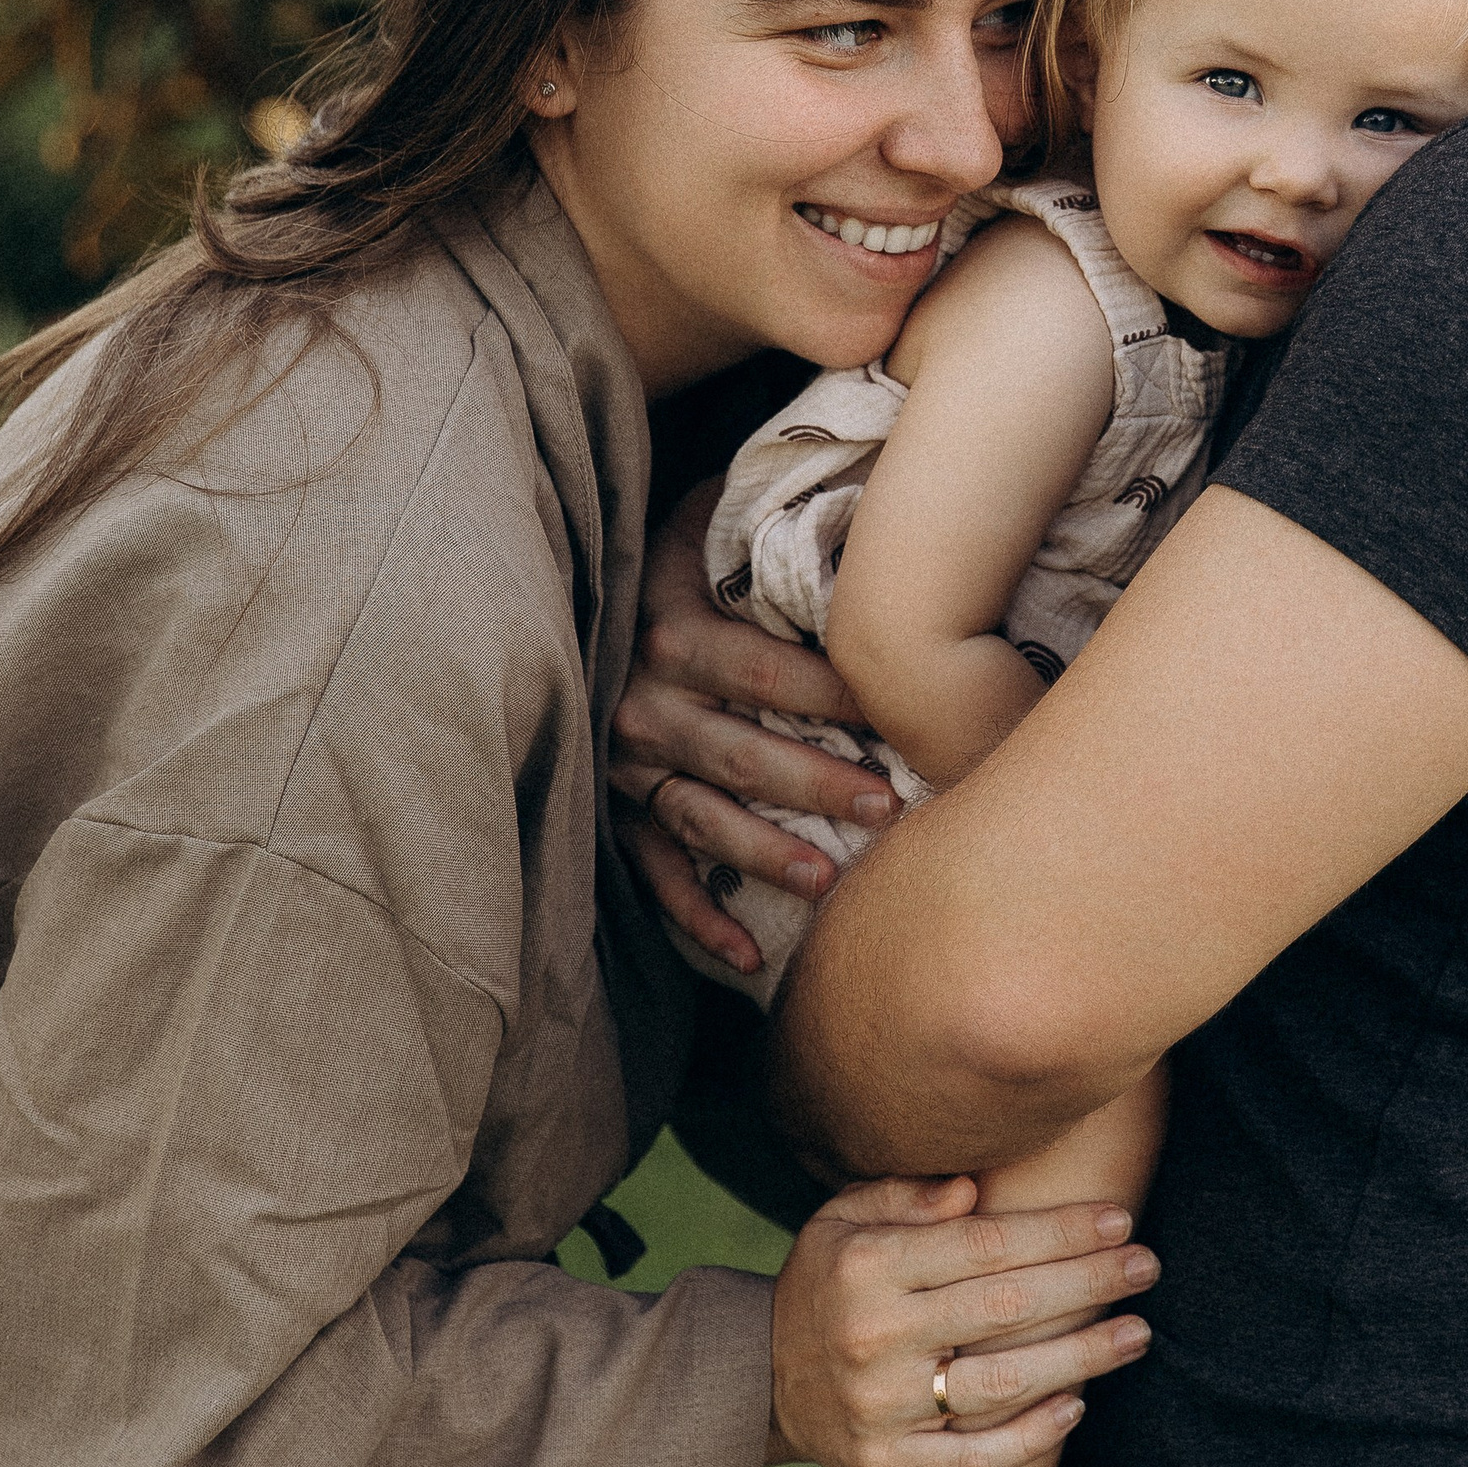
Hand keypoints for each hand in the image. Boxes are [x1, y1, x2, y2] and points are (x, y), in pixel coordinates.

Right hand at [615, 482, 903, 977]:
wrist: (562, 583)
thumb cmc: (674, 549)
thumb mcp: (708, 516)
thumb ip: (774, 522)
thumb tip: (878, 509)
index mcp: (670, 630)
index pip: (764, 671)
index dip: (835, 694)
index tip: (905, 712)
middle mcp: (643, 702)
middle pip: (740, 750)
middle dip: (814, 783)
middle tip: (888, 806)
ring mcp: (626, 764)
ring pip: (703, 817)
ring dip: (764, 852)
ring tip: (828, 882)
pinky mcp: (614, 811)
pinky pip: (654, 873)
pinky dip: (696, 917)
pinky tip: (746, 957)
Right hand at [766, 1177, 1157, 1466]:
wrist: (759, 1378)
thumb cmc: (827, 1280)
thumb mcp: (844, 1218)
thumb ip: (906, 1194)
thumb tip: (972, 1186)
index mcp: (868, 1266)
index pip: (984, 1244)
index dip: (1058, 1231)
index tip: (1118, 1219)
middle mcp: (875, 1335)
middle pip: (1005, 1308)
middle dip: (1089, 1283)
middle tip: (1148, 1266)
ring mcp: (882, 1406)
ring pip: (1002, 1385)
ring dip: (1081, 1358)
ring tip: (1138, 1333)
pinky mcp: (887, 1463)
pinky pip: (972, 1456)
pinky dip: (1030, 1434)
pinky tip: (1079, 1406)